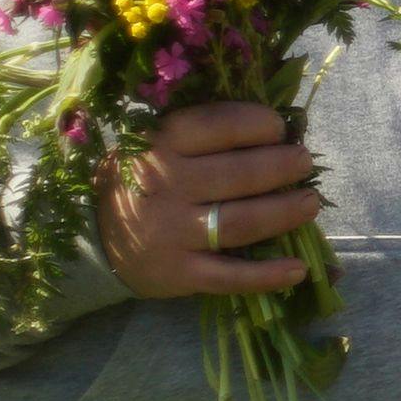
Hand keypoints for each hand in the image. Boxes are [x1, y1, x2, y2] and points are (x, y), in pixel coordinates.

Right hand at [98, 102, 321, 298]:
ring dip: (284, 213)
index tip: (279, 128)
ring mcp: (171, 233)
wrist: (91, 236)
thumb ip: (201, 135)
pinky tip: (299, 270)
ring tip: (310, 203)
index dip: (257, 124)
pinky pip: (229, 276)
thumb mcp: (154, 145)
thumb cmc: (140, 180)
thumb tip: (275, 127)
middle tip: (304, 162)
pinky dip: (267, 275)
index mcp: (159, 145)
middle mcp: (165, 187)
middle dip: (283, 166)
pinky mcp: (178, 273)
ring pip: (241, 223)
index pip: (218, 126)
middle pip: (239, 175)